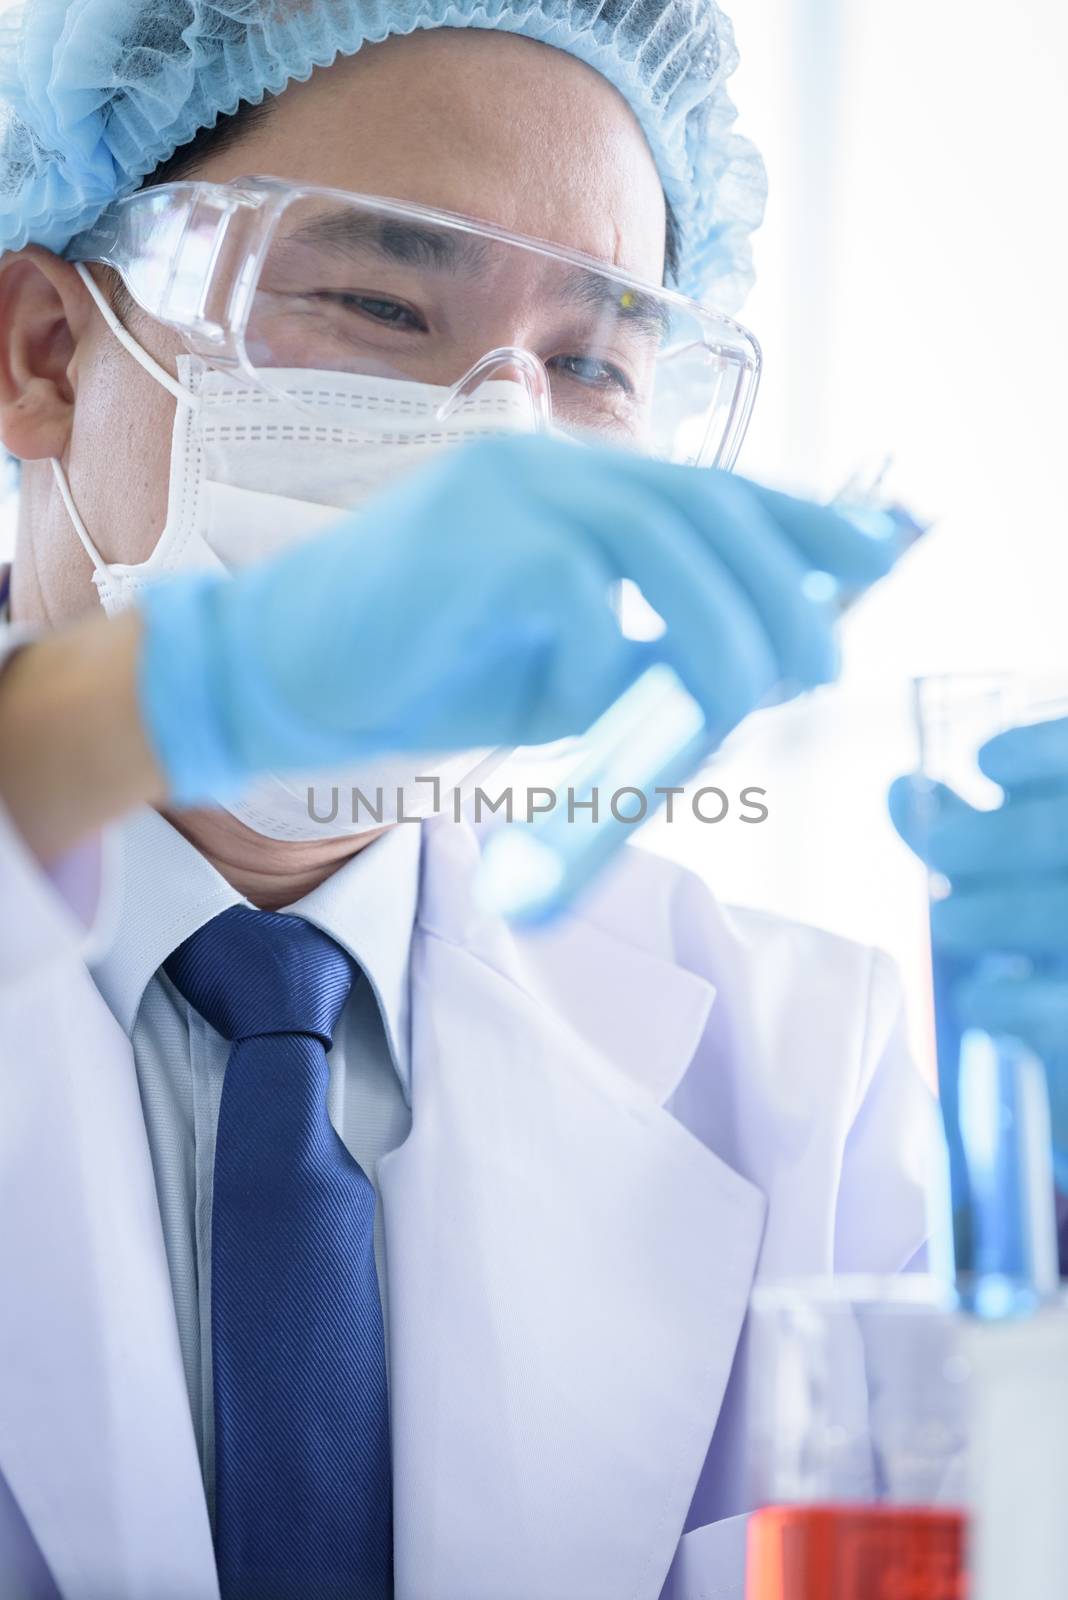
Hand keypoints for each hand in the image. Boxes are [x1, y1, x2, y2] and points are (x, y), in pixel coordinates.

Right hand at [136, 432, 898, 800]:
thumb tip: (747, 673)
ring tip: (744, 698)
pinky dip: (601, 664)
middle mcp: (546, 468)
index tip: (878, 558)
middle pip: (709, 511)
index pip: (714, 489)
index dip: (804, 521)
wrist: (276, 676)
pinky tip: (575, 705)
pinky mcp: (471, 543)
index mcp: (570, 484)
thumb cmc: (420, 673)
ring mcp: (506, 496)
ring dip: (722, 632)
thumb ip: (643, 654)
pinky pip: (579, 601)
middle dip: (788, 591)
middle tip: (820, 666)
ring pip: (664, 544)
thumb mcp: (560, 668)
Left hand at [889, 716, 1067, 1179]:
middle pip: (1062, 838)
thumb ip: (965, 831)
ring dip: (987, 915)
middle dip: (992, 841)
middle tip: (941, 852)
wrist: (1052, 1043)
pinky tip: (978, 997)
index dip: (1040, 752)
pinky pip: (1051, 1011)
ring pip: (1058, 917)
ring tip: (948, 920)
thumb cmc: (1040, 945)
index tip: (984, 760)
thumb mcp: (1012, 880)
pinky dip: (1003, 1001)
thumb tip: (901, 788)